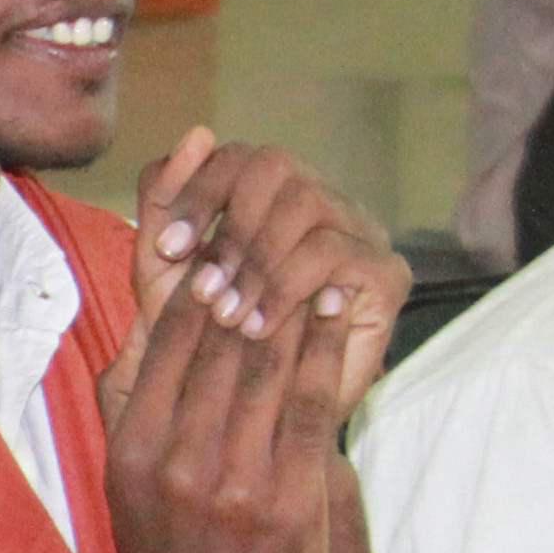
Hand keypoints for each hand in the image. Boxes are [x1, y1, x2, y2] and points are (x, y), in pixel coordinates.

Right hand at [94, 195, 345, 552]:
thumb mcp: (130, 482)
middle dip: (246, 271)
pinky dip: (323, 345)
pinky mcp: (284, 498)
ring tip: (310, 249)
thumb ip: (136, 407)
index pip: (167, 337)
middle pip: (216, 338)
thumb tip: (146, 329)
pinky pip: (306, 400)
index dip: (199, 277)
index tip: (224, 232)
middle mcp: (173, 456)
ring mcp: (229, 478)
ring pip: (263, 360)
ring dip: (290, 296)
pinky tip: (336, 307)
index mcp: (129, 445)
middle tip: (274, 216)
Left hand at [115, 127, 402, 422]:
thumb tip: (196, 132)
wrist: (252, 420)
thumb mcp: (167, 273)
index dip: (197, 193)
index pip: (236, 156)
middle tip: (204, 290)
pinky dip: (288, 287)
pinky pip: (335, 252)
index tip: (166, 248)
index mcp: (268, 194)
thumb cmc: (207, 344)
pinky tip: (262, 326)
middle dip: (228, 227)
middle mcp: (319, 200)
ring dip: (256, 261)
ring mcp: (359, 231)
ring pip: (306, 203)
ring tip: (228, 315)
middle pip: (274, 166)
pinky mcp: (387, 273)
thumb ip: (166, 203)